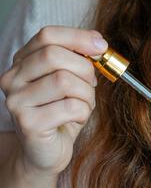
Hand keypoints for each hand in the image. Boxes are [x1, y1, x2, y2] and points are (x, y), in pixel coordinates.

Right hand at [0, 26, 107, 178]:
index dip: (78, 37)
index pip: (48, 35)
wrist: (46, 152)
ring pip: (64, 81)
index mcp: (22, 62)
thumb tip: (99, 43)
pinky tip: (77, 119)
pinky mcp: (28, 123)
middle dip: (85, 69)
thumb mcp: (73, 80)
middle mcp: (12, 78)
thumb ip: (81, 59)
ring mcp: (17, 101)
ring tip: (84, 105)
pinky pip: (71, 107)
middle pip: (54, 55)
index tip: (102, 47)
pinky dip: (84, 112)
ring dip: (86, 94)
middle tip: (92, 85)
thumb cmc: (62, 113)